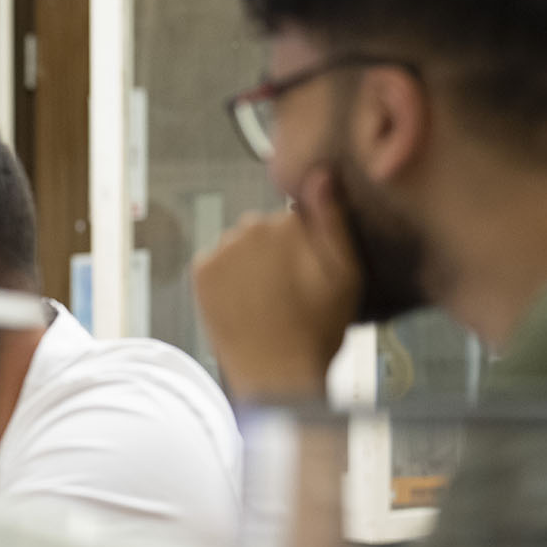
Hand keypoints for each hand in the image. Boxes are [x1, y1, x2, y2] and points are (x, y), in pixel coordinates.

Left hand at [192, 169, 360, 401]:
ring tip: (266, 300)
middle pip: (264, 229)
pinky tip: (244, 302)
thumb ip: (332, 220)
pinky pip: (217, 262)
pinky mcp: (200, 271)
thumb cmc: (319, 327)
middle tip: (289, 291)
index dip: (306, 246)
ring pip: (239, 246)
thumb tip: (320, 174)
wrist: (276, 373)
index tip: (310, 274)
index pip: (296, 218)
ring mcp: (220, 249)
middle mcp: (248, 228)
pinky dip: (227, 277)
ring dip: (249, 263)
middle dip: (275, 251)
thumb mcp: (346, 274)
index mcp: (286, 224)